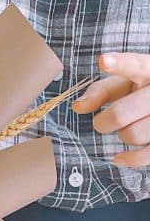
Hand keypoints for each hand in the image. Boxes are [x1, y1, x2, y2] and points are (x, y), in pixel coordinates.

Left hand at [72, 53, 149, 168]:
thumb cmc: (139, 92)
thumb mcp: (123, 84)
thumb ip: (100, 91)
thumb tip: (78, 106)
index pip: (136, 65)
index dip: (120, 64)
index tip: (103, 61)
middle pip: (121, 113)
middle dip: (104, 123)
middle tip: (101, 123)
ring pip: (133, 135)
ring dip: (122, 135)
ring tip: (127, 128)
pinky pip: (147, 155)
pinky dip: (129, 159)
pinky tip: (119, 157)